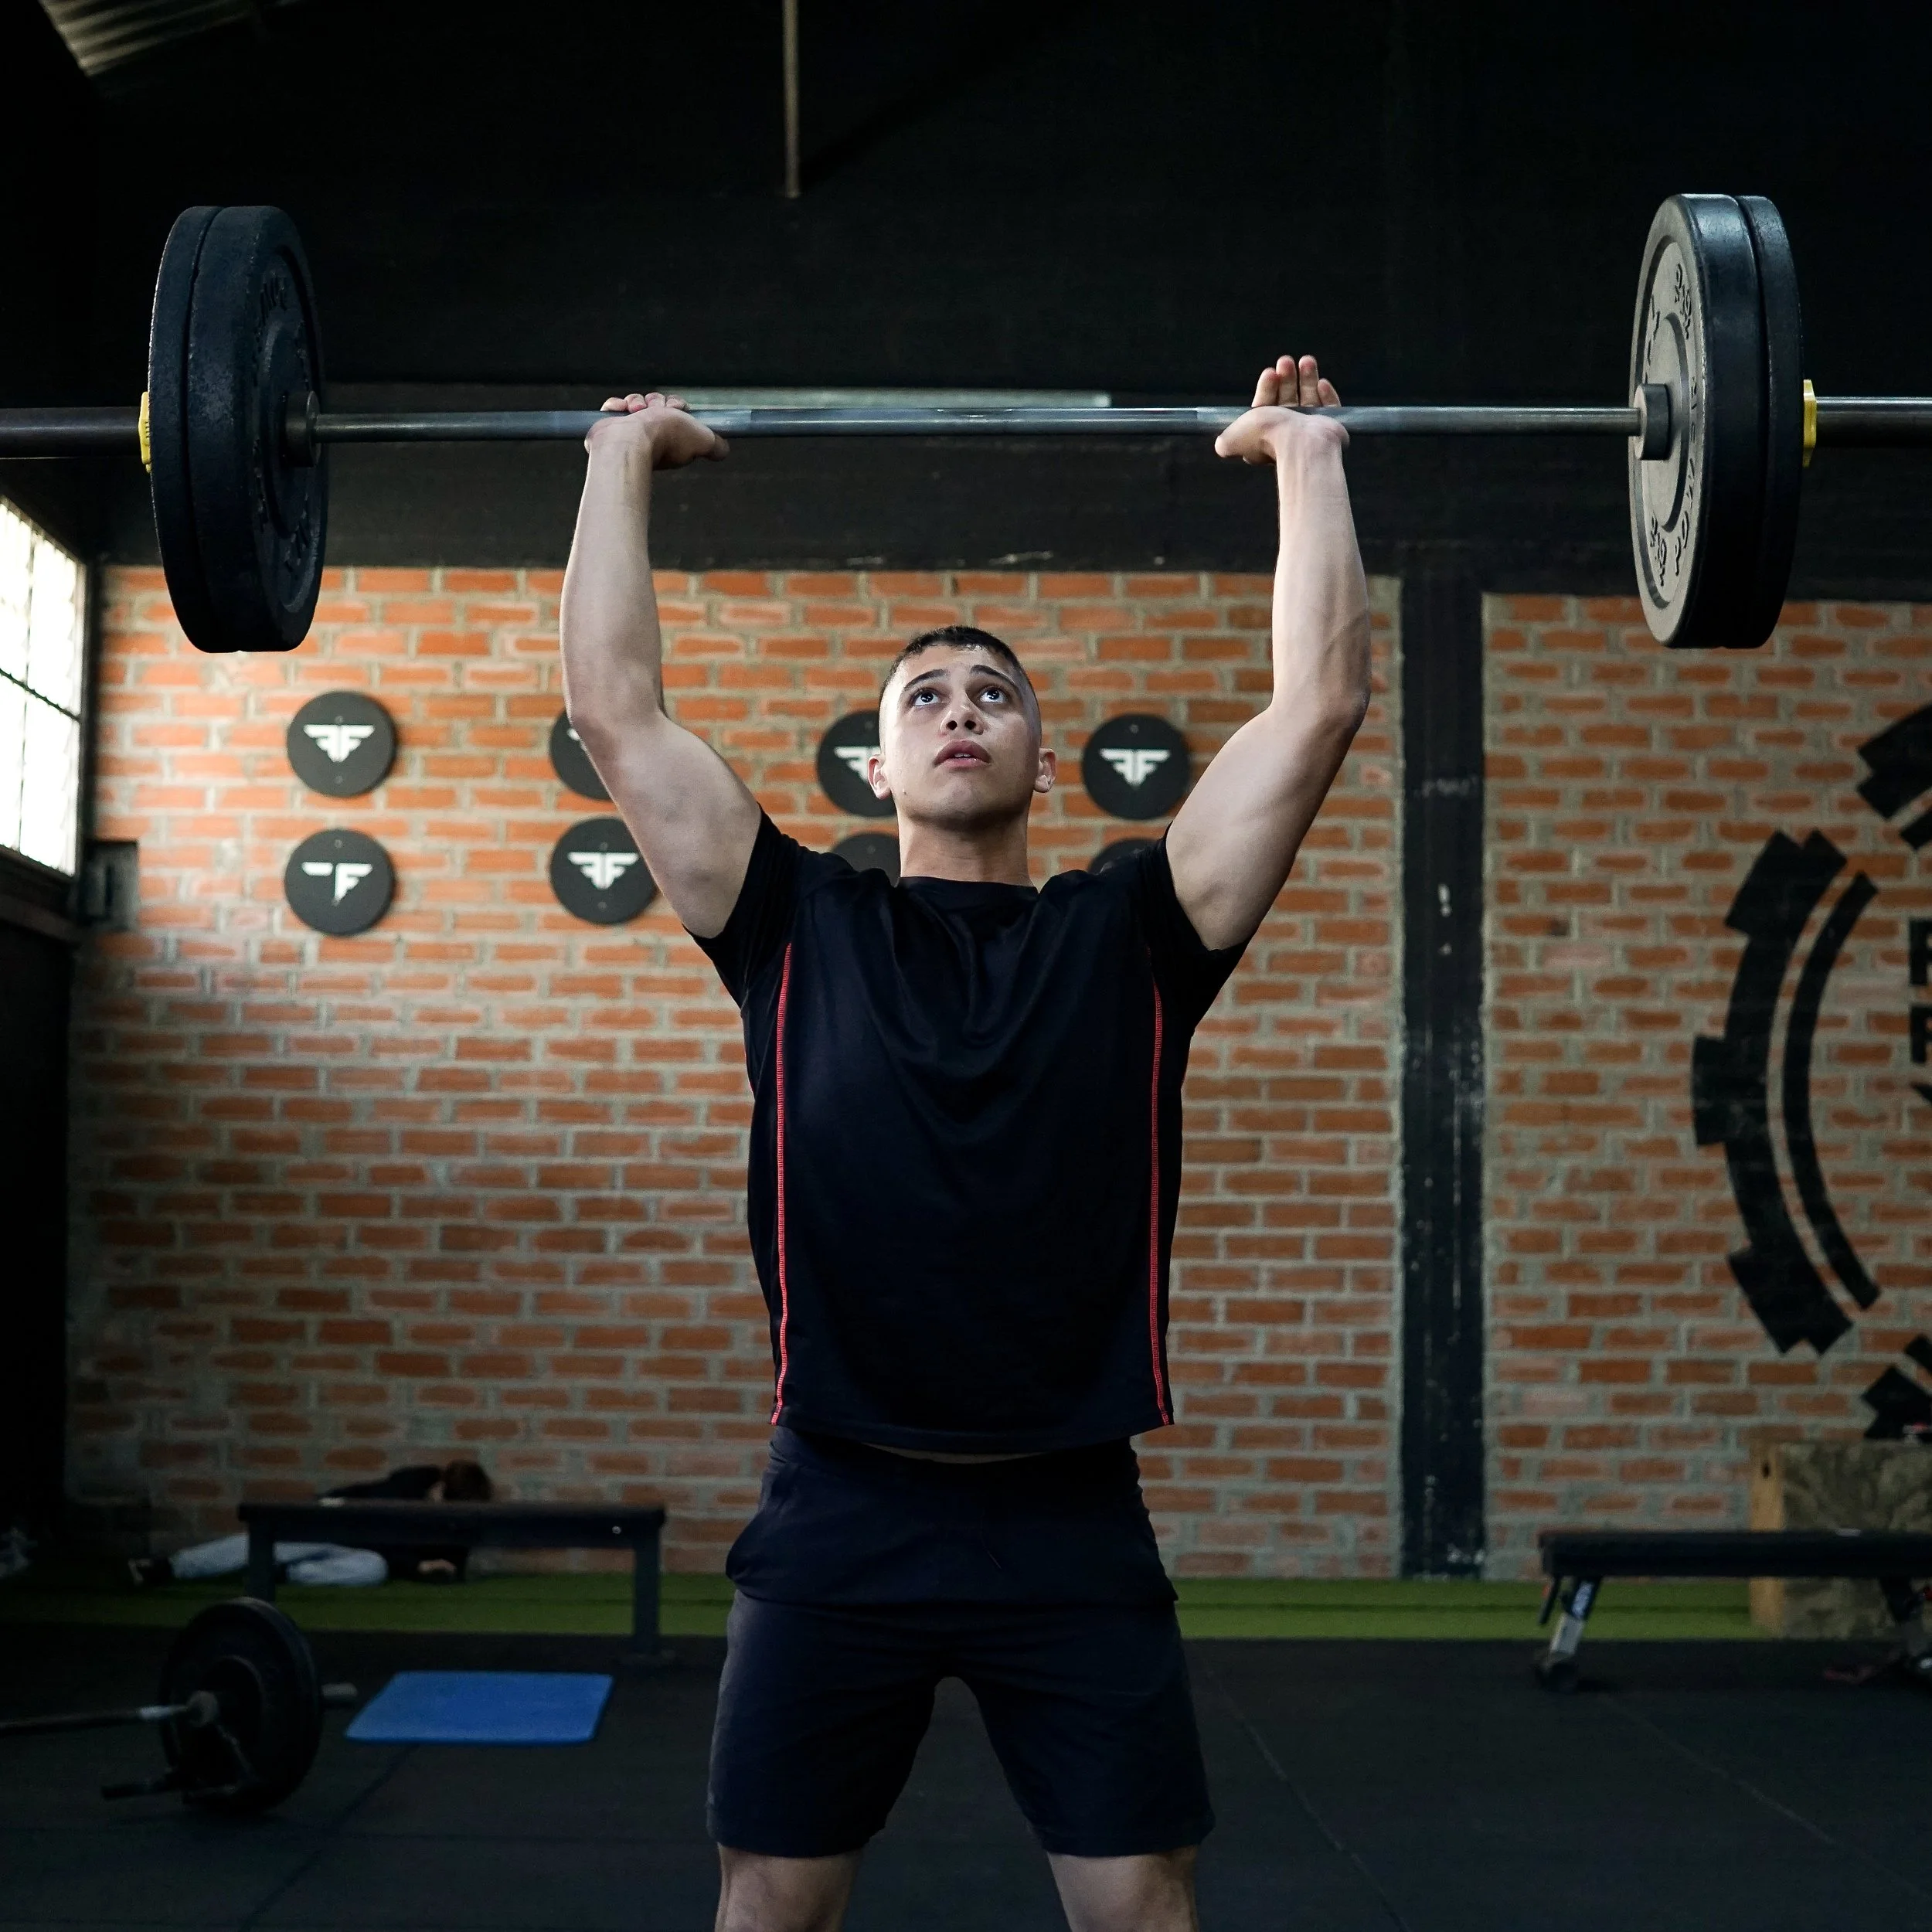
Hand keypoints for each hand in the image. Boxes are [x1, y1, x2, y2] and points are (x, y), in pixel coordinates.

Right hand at [585, 391, 728, 466]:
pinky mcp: (610, 427)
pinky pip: (615, 406)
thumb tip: (723, 450)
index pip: (675, 411)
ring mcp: (630, 432)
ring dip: (636, 401)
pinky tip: (620, 412)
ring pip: (635, 402)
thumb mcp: (703, 440)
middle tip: (655, 411)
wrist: (630, 441)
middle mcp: (652, 435)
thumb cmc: (665, 438)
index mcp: (672, 436)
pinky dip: (617, 406)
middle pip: (656, 404)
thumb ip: (715, 445)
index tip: (676, 408)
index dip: (676, 405)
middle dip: (656, 402)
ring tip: (635, 412)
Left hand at [1214, 355, 1343, 464]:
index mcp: (1265, 435)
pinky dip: (1326, 395)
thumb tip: (1221, 445)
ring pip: (1309, 400)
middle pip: (1287, 400)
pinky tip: (1322, 383)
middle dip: (1286, 379)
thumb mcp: (1233, 438)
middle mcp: (1287, 434)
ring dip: (1306, 378)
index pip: (1265, 407)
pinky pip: (1329, 408)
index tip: (1269, 373)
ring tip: (1306, 361)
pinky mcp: (1330, 427)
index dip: (1266, 389)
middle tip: (1285, 362)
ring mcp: (1310, 430)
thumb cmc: (1268, 436)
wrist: (1300, 442)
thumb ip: (1226, 441)